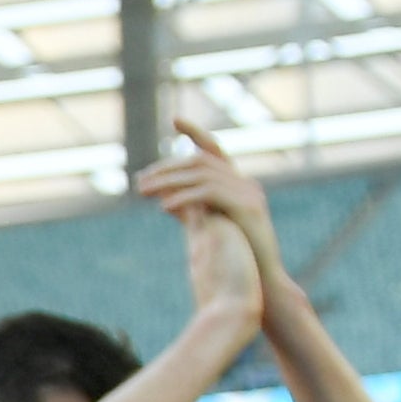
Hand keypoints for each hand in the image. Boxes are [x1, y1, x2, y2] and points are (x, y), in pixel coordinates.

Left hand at [140, 118, 284, 310]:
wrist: (261, 282)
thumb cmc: (234, 256)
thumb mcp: (209, 224)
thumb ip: (190, 206)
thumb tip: (164, 195)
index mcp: (237, 185)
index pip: (215, 151)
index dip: (196, 133)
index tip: (175, 119)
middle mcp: (245, 184)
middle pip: (200, 162)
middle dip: (166, 168)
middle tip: (139, 182)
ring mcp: (249, 194)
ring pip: (201, 175)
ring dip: (167, 181)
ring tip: (141, 192)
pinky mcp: (248, 208)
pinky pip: (210, 194)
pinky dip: (185, 197)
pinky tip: (164, 207)